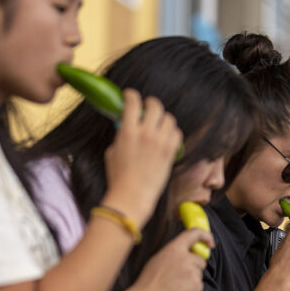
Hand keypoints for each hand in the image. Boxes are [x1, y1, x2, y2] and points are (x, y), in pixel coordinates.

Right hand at [102, 89, 182, 225]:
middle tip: (148, 107)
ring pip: (169, 118)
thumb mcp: (112, 151)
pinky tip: (167, 136)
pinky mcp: (170, 153)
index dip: (131, 95)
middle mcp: (146, 133)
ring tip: (159, 123)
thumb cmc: (118, 177)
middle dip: (151, 103)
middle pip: (155, 105)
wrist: (132, 196)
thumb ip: (120, 136)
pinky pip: (177, 133)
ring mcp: (160, 143)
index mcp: (128, 131)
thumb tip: (125, 128)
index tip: (130, 95)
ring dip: (163, 118)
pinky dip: (172, 132)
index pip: (133, 101)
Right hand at [130, 228, 212, 290]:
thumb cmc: (149, 280)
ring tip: (176, 284)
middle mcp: (186, 258)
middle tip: (179, 275)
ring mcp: (192, 272)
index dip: (206, 236)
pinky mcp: (196, 286)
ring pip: (199, 273)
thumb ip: (175, 252)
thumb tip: (188, 252)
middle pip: (200, 260)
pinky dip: (192, 288)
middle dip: (194, 266)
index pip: (194, 233)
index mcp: (174, 248)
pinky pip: (199, 285)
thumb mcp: (159, 257)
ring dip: (192, 277)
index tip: (210, 243)